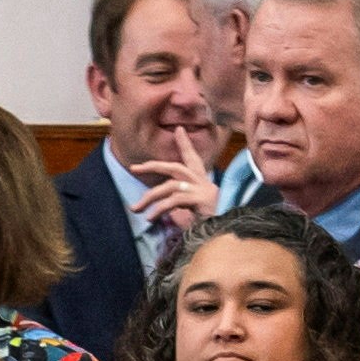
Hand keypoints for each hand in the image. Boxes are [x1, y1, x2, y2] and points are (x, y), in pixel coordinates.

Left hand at [133, 124, 224, 239]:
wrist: (225, 231)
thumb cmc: (207, 222)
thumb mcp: (190, 209)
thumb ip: (176, 202)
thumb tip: (155, 205)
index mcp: (201, 181)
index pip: (192, 158)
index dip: (185, 144)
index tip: (179, 129)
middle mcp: (202, 182)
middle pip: (175, 167)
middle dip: (153, 166)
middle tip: (134, 168)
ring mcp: (202, 190)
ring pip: (170, 186)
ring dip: (149, 197)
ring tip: (136, 209)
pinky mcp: (201, 200)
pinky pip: (174, 201)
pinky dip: (159, 209)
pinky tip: (150, 218)